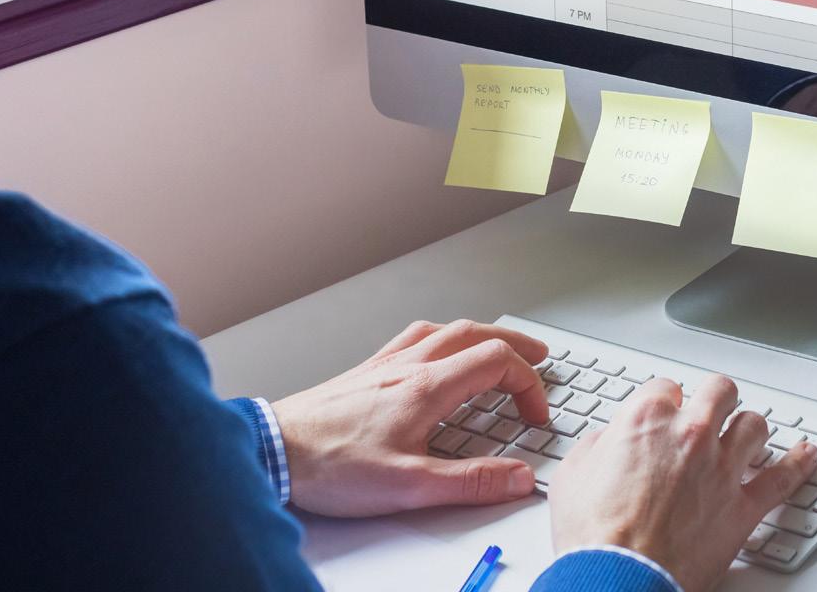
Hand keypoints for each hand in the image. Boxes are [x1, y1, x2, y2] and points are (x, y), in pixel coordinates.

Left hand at [272, 318, 548, 515]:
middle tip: (540, 357)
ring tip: (498, 347)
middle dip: (514, 344)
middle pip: (475, 333)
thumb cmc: (332, 465)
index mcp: (426, 387)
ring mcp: (386, 363)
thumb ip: (469, 482)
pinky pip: (416, 336)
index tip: (536, 415)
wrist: (276, 448)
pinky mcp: (368, 370)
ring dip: (481, 334)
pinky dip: (444, 336)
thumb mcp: (409, 487)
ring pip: (445, 329)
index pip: (495, 361)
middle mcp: (408, 364)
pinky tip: (438, 350)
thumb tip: (518, 478)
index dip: (528, 383)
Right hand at [548, 375, 816, 591]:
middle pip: (719, 391)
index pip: (665, 385)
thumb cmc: (595, 533)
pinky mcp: (743, 507)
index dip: (663, 400)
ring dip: (748, 427)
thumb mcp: (575, 472)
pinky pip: (784, 478)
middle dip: (714, 398)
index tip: (663, 412)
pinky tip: (807, 455)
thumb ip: (598, 445)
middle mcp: (690, 433)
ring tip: (745, 432)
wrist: (620, 578)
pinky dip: (799, 463)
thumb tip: (608, 442)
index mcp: (646, 417)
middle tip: (710, 408)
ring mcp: (722, 469)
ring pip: (754, 426)